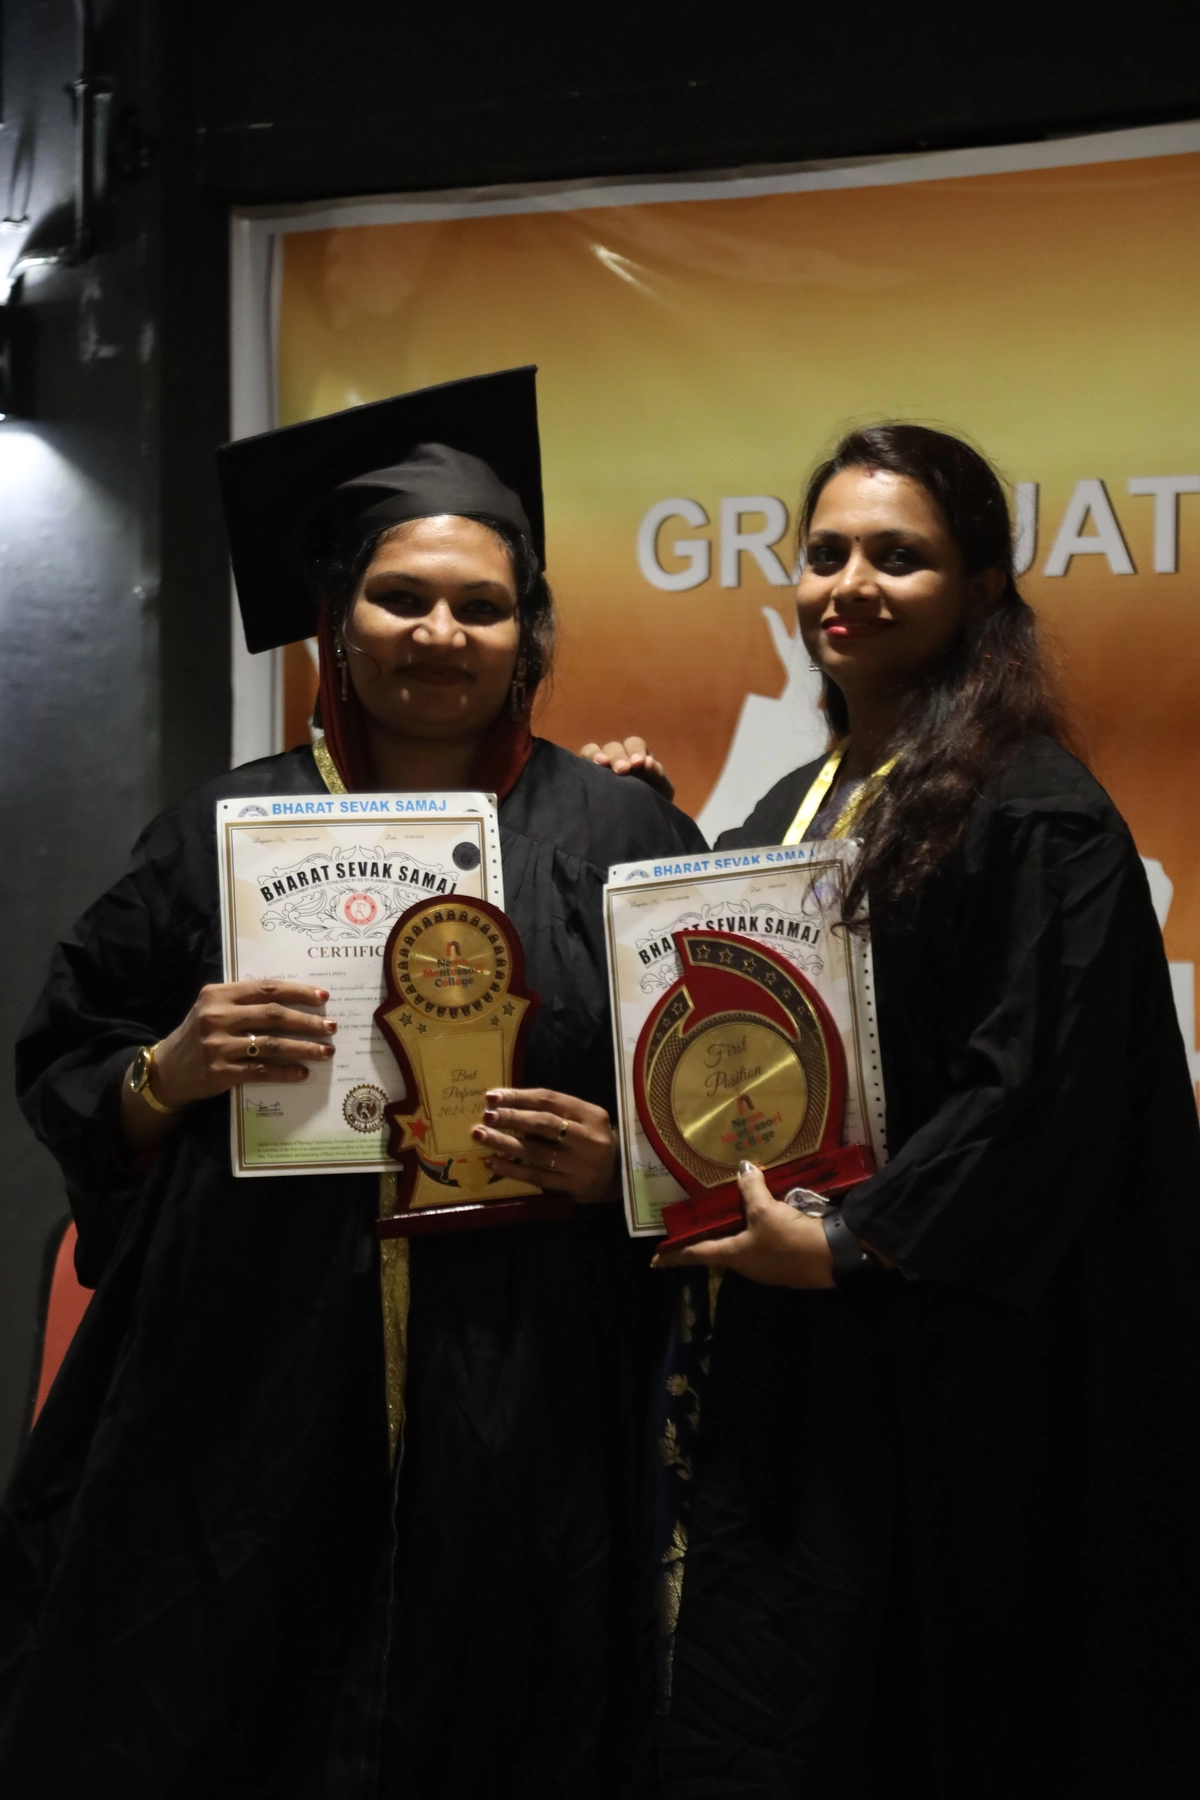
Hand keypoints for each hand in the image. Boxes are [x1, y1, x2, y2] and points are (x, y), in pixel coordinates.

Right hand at [145, 980, 336, 1107]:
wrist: (167, 1070)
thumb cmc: (199, 1034)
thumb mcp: (213, 1008)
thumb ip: (245, 1001)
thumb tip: (294, 1001)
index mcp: (218, 995)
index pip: (267, 988)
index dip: (298, 992)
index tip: (323, 997)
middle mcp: (217, 1017)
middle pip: (274, 1016)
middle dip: (307, 1022)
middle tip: (331, 1026)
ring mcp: (218, 1046)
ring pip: (272, 1045)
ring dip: (304, 1048)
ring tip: (326, 1051)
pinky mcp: (221, 1072)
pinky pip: (261, 1071)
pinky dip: (285, 1072)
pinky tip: (302, 1072)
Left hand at [471, 1087, 617, 1203]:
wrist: (619, 1175)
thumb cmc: (593, 1140)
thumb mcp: (584, 1119)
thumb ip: (555, 1111)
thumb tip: (509, 1104)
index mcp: (590, 1114)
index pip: (550, 1100)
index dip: (519, 1097)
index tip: (492, 1096)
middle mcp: (587, 1137)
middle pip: (543, 1124)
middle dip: (511, 1118)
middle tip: (486, 1115)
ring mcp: (579, 1164)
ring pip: (536, 1151)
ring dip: (504, 1143)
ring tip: (481, 1135)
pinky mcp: (570, 1186)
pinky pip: (535, 1176)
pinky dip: (511, 1169)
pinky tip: (492, 1162)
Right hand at [578, 737, 673, 801]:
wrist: (639, 825)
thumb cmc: (652, 804)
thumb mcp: (662, 790)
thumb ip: (658, 775)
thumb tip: (648, 762)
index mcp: (637, 756)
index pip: (634, 744)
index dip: (635, 750)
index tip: (639, 763)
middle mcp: (617, 757)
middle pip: (614, 747)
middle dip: (618, 756)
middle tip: (623, 769)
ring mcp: (599, 766)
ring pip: (593, 750)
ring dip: (597, 755)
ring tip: (602, 764)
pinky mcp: (586, 776)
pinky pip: (581, 762)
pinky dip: (585, 761)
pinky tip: (588, 771)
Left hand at [651, 1163, 835, 1287]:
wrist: (833, 1258)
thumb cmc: (789, 1239)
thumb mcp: (766, 1210)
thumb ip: (751, 1188)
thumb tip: (742, 1167)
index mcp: (734, 1255)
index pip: (696, 1254)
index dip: (675, 1256)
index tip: (654, 1260)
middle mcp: (747, 1264)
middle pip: (720, 1248)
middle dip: (707, 1237)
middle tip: (694, 1223)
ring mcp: (767, 1265)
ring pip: (744, 1243)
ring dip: (737, 1228)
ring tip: (729, 1210)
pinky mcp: (786, 1260)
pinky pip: (765, 1240)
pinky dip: (759, 1227)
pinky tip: (764, 1212)